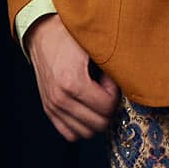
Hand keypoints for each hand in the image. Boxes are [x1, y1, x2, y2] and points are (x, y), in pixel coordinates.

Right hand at [27, 14, 120, 139]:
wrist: (41, 33)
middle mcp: (60, 98)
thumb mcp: (93, 46)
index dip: (114, 94)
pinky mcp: (48, 110)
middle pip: (99, 123)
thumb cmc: (69, 37)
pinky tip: (85, 107)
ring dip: (95, 117)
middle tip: (104, 89)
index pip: (107, 107)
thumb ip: (111, 66)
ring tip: (94, 97)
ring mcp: (52, 106)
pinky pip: (70, 134)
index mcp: (72, 82)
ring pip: (86, 132)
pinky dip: (82, 125)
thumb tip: (127, 83)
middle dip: (107, 107)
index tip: (109, 79)